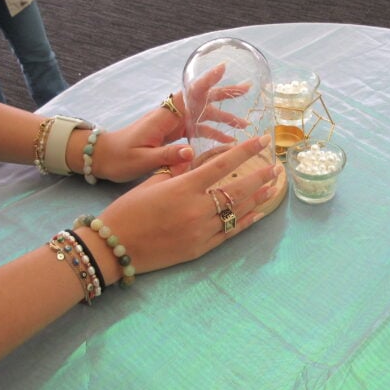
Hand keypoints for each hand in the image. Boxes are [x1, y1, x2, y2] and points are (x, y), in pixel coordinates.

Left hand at [88, 68, 249, 181]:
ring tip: (244, 126)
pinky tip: (226, 143)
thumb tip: (191, 151)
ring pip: (203, 117)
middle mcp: (171, 116)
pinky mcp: (173, 133)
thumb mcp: (142, 159)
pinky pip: (197, 130)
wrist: (102, 157)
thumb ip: (167, 156)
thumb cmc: (119, 157)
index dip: (206, 81)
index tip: (223, 69)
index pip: (189, 94)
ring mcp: (172, 124)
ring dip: (223, 119)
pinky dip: (212, 135)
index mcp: (164, 116)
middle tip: (247, 89)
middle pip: (202, 101)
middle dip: (224, 95)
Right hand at [88, 134, 279, 275]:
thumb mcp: (152, 183)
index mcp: (184, 188)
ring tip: (273, 186)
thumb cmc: (128, 211)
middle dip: (259, 176)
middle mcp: (197, 209)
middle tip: (275, 166)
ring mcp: (201, 231)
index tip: (262, 140)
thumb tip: (197, 160)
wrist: (113, 248)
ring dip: (258, 198)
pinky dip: (246, 222)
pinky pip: (229, 233)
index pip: (222, 164)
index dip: (245, 151)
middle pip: (237, 189)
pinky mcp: (200, 248)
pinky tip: (258, 213)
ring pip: (238, 211)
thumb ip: (179, 171)